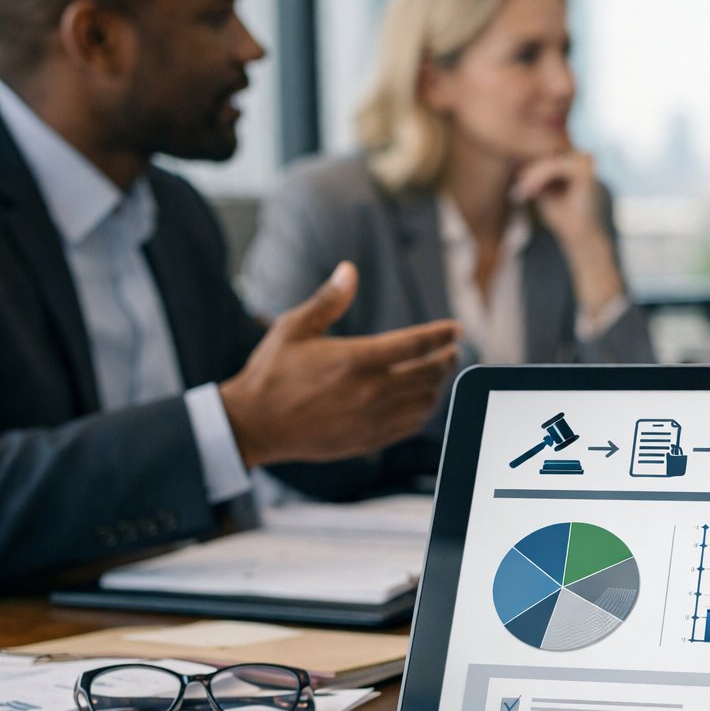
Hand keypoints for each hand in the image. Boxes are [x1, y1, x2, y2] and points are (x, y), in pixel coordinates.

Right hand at [220, 262, 460, 467]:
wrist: (253, 425)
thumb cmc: (271, 373)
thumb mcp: (293, 328)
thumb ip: (328, 300)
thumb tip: (349, 270)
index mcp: (355, 359)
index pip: (416, 344)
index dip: (441, 334)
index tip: (455, 329)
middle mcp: (370, 391)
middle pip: (429, 374)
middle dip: (447, 360)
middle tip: (452, 351)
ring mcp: (372, 419)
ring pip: (425, 403)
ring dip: (438, 387)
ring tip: (438, 374)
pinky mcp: (369, 440)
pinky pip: (411, 426)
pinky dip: (423, 411)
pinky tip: (421, 401)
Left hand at [514, 150, 622, 316]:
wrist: (582, 239)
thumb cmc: (565, 218)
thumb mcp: (545, 192)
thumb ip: (535, 175)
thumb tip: (516, 159)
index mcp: (577, 161)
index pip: (547, 154)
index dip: (530, 166)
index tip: (517, 184)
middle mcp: (585, 157)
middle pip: (547, 153)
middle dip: (529, 170)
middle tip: (518, 190)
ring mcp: (588, 161)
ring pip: (549, 158)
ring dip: (532, 175)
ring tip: (522, 193)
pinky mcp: (586, 170)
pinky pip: (555, 166)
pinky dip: (539, 178)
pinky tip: (529, 192)